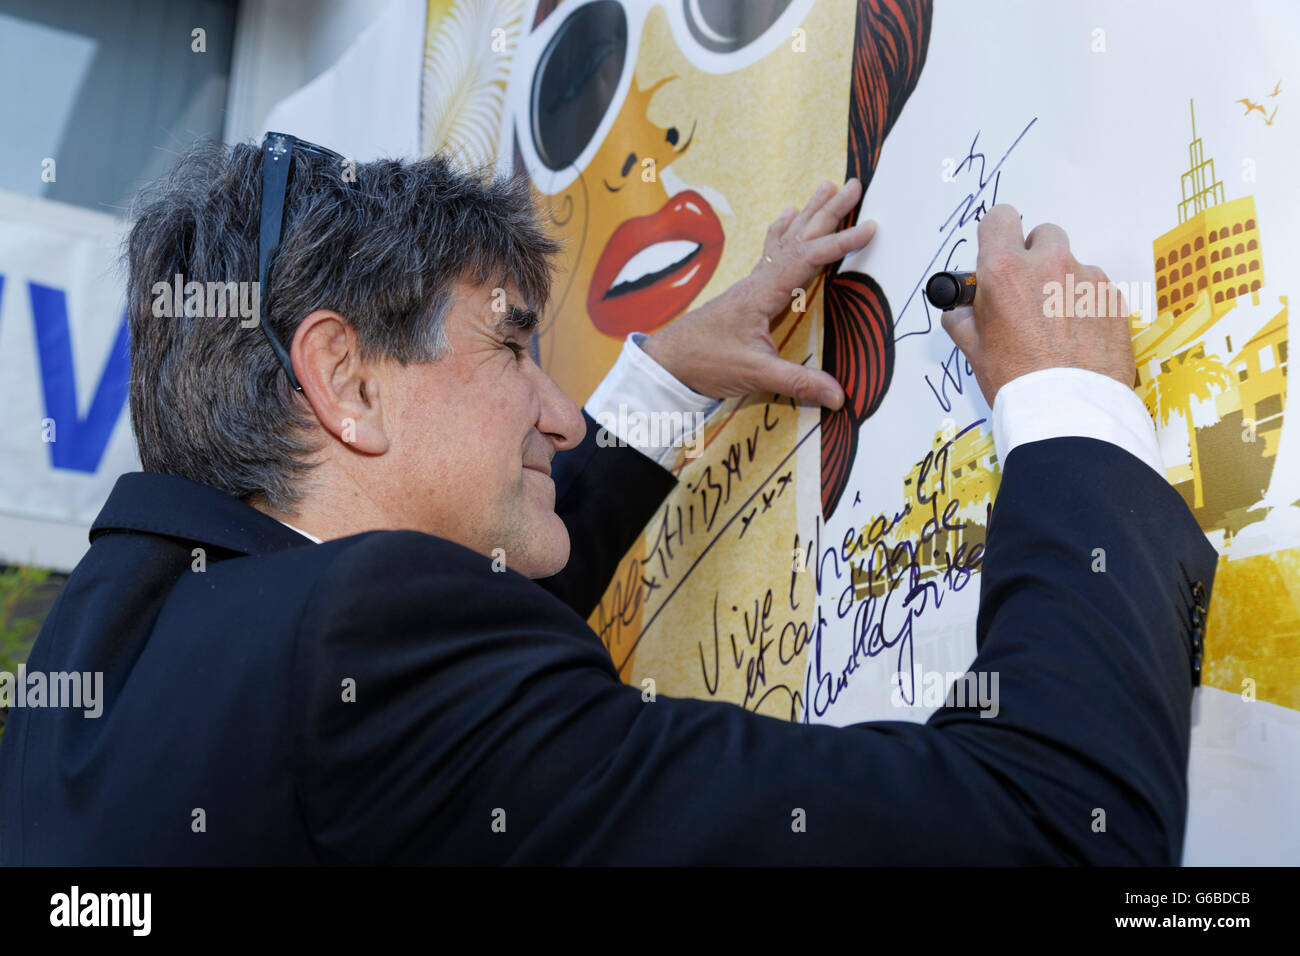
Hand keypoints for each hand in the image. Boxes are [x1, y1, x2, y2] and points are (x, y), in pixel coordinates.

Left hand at [640, 179, 877, 409]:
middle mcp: (758, 281)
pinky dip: (783, 231)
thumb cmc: (705, 363)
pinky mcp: (747, 292)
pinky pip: (771, 251)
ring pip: (785, 239)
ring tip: (827, 187)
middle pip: (799, 237)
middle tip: (855, 185)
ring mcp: (752, 284)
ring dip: (809, 214)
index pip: (808, 259)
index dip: (840, 243)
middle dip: (829, 211)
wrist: (667, 363)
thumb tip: (839, 396)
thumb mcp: (754, 374)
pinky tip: (787, 215)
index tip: (871, 228)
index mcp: (763, 294)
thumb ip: (797, 383)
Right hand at [941, 204, 1137, 407]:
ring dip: (1062, 285)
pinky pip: (1095, 291)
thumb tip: (961, 310)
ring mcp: (1087, 278)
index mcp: (1005, 270)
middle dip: (1034, 256)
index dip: (997, 234)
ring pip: (1072, 266)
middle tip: (1027, 294)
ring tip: (1055, 328)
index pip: (1000, 218)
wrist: (1068, 411)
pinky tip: (1076, 339)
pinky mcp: (1114, 298)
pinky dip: (1085, 307)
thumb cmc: (1016, 381)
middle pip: (1043, 234)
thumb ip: (964, 318)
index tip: (998, 252)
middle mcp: (1048, 263)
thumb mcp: (973, 349)